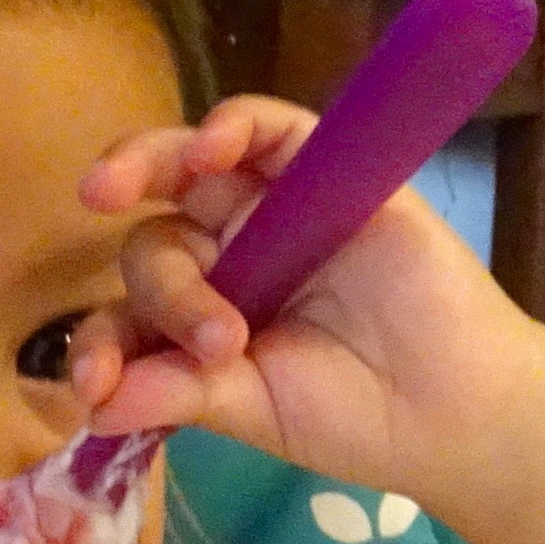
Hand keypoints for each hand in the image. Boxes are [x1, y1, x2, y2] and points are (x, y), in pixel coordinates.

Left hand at [71, 96, 544, 515]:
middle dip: (156, 285)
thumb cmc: (354, 417)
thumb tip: (91, 404)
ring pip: (193, 167)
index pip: (128, 312)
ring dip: (149, 167)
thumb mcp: (251, 411)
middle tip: (181, 334)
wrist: (453, 411)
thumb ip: (176, 394)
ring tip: (117, 192)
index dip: (101, 342)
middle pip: (156, 238)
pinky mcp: (326, 171)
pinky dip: (230, 126)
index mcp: (202, 318)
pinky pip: (267, 128)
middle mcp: (229, 257)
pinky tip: (206, 150)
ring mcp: (275, 210)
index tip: (98, 383)